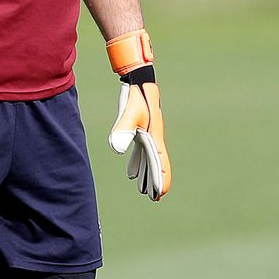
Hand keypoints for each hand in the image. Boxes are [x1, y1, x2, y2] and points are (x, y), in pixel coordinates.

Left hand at [106, 29, 170, 199]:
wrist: (139, 79)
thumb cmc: (136, 96)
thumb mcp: (130, 113)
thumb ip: (123, 130)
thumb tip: (118, 150)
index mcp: (155, 136)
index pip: (160, 162)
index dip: (161, 178)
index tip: (160, 194)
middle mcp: (154, 137)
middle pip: (156, 164)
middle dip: (155, 181)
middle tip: (154, 198)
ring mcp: (149, 133)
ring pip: (149, 159)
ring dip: (147, 174)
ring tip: (143, 190)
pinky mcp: (141, 129)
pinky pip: (142, 151)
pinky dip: (139, 163)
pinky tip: (132, 172)